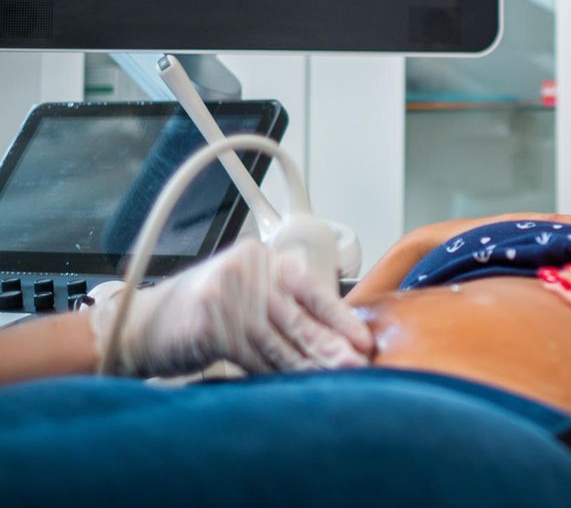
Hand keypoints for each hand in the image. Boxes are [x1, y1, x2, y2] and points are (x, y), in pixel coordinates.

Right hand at [91, 238, 373, 376]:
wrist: (138, 323)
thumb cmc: (196, 311)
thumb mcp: (242, 294)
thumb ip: (281, 305)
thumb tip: (332, 335)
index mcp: (260, 258)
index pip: (310, 288)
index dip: (339, 317)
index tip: (363, 340)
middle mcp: (246, 270)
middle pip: (297, 315)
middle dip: (329, 345)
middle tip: (356, 365)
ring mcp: (226, 294)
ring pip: (277, 338)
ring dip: (307, 363)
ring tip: (332, 377)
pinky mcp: (209, 324)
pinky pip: (251, 354)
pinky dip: (273, 372)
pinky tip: (293, 383)